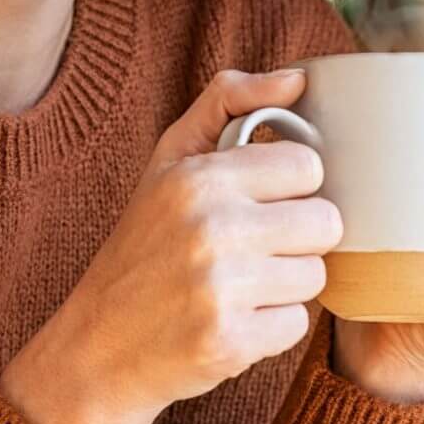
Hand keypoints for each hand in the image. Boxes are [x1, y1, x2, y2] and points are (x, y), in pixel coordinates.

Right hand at [8, 67, 343, 423]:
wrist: (98, 345)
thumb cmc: (143, 245)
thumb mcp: (169, 161)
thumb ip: (229, 103)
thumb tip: (298, 78)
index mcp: (199, 178)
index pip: (307, 166)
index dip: (290, 188)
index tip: (260, 203)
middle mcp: (211, 228)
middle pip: (324, 222)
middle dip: (297, 238)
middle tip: (254, 249)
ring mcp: (221, 289)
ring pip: (316, 276)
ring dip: (286, 285)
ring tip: (239, 286)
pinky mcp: (231, 342)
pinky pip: (298, 325)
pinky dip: (271, 328)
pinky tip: (232, 320)